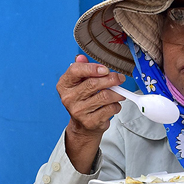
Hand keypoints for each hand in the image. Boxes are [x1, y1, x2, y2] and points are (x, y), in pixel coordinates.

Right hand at [57, 55, 124, 172]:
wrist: (82, 126)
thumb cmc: (82, 100)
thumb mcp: (79, 82)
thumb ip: (82, 68)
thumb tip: (81, 57)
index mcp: (64, 85)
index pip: (75, 71)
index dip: (92, 68)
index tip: (105, 69)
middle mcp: (68, 98)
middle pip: (93, 84)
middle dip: (111, 79)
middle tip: (120, 79)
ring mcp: (79, 111)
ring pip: (105, 97)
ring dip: (117, 93)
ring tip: (119, 93)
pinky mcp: (90, 121)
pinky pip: (110, 109)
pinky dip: (116, 105)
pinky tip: (113, 104)